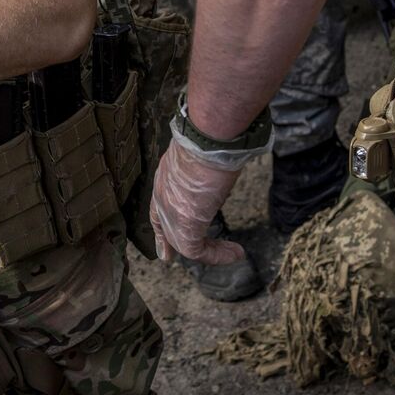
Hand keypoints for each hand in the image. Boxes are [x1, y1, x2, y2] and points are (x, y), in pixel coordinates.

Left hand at [149, 140, 247, 265]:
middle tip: (191, 257)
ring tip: (233, 253)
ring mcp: (171, 212)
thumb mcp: (203, 152)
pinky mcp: (185, 224)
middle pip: (166, 228)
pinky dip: (218, 255)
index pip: (158, 210)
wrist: (206, 139)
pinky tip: (236, 253)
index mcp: (165, 178)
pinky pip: (197, 250)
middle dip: (175, 246)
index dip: (162, 230)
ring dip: (210, 251)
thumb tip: (226, 154)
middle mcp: (163, 196)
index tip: (164, 250)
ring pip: (183, 242)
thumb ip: (208, 161)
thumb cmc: (210, 137)